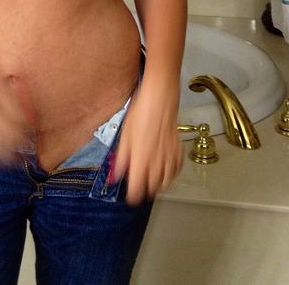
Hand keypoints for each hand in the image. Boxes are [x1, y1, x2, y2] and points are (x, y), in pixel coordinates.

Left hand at [107, 81, 183, 204]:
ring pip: (165, 182)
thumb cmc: (140, 114)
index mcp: (140, 161)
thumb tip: (117, 173)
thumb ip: (122, 157)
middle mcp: (156, 164)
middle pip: (152, 189)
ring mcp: (169, 158)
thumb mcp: (124, 134)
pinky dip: (170, 174)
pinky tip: (164, 168)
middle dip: (145, 190)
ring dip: (157, 184)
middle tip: (139, 185)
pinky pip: (176, 170)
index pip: (137, 189)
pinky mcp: (178, 151)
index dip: (133, 196)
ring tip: (151, 179)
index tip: (130, 196)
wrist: (160, 100)